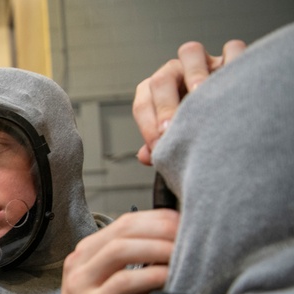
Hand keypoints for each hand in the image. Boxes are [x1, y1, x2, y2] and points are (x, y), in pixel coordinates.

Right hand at [14, 209, 178, 293]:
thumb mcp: (122, 288)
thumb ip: (143, 267)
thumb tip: (184, 249)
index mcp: (88, 252)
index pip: (128, 221)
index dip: (161, 219)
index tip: (188, 226)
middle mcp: (80, 261)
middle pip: (125, 229)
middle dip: (163, 229)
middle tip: (192, 237)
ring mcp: (81, 283)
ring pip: (120, 249)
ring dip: (158, 249)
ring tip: (183, 254)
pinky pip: (122, 282)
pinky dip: (150, 276)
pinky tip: (169, 277)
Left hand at [133, 39, 245, 164]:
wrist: (239, 120)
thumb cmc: (203, 128)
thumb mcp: (183, 138)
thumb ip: (163, 144)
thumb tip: (144, 156)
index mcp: (159, 93)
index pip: (143, 103)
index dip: (146, 124)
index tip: (158, 146)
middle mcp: (178, 74)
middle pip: (161, 78)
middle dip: (164, 105)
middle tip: (171, 129)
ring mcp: (205, 63)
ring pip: (190, 52)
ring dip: (193, 74)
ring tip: (200, 95)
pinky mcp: (234, 59)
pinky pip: (232, 49)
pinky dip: (233, 61)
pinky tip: (235, 88)